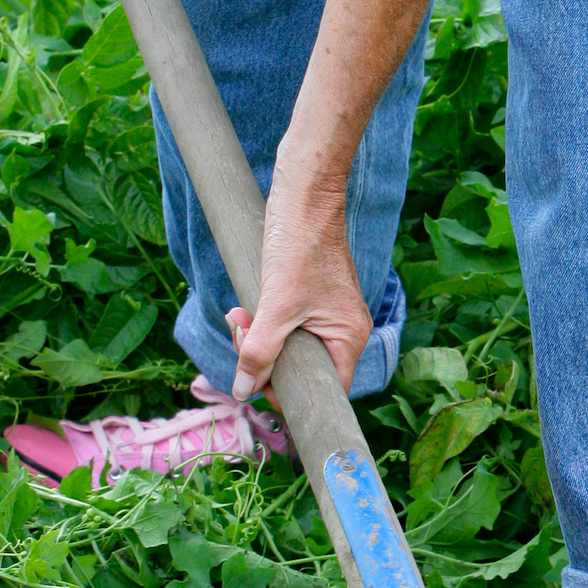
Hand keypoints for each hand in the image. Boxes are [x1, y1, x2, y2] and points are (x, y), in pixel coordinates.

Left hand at [229, 181, 373, 399]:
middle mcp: (345, 330)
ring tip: (239, 315)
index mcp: (349, 338)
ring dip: (258, 337)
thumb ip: (259, 352)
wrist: (304, 195)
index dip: (286, 392)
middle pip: (301, 368)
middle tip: (241, 332)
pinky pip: (286, 326)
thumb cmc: (300, 246)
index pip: (323, 389)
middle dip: (263, 357)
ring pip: (288, 346)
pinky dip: (264, 321)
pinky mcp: (312, 299)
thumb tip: (242, 390)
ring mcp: (329, 314)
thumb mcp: (276, 306)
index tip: (254, 377)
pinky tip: (246, 307)